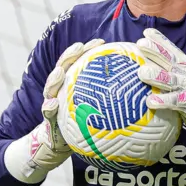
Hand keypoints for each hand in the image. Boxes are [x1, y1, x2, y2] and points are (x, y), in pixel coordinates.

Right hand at [16, 38, 103, 177]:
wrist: (61, 143)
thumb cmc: (83, 126)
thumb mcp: (98, 111)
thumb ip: (111, 100)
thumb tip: (138, 90)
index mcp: (73, 84)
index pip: (80, 62)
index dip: (89, 50)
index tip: (101, 41)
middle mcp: (60, 90)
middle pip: (63, 68)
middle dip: (69, 56)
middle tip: (79, 47)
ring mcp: (52, 102)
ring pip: (51, 86)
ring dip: (54, 78)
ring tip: (60, 73)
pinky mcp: (47, 118)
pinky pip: (47, 112)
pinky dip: (49, 107)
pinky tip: (52, 104)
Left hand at [136, 28, 185, 164]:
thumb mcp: (185, 79)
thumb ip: (170, 71)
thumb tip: (148, 63)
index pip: (172, 50)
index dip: (160, 40)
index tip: (146, 31)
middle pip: (169, 60)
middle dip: (155, 51)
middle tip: (141, 44)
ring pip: (170, 79)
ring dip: (156, 75)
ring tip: (141, 72)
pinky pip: (173, 101)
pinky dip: (162, 100)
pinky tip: (150, 101)